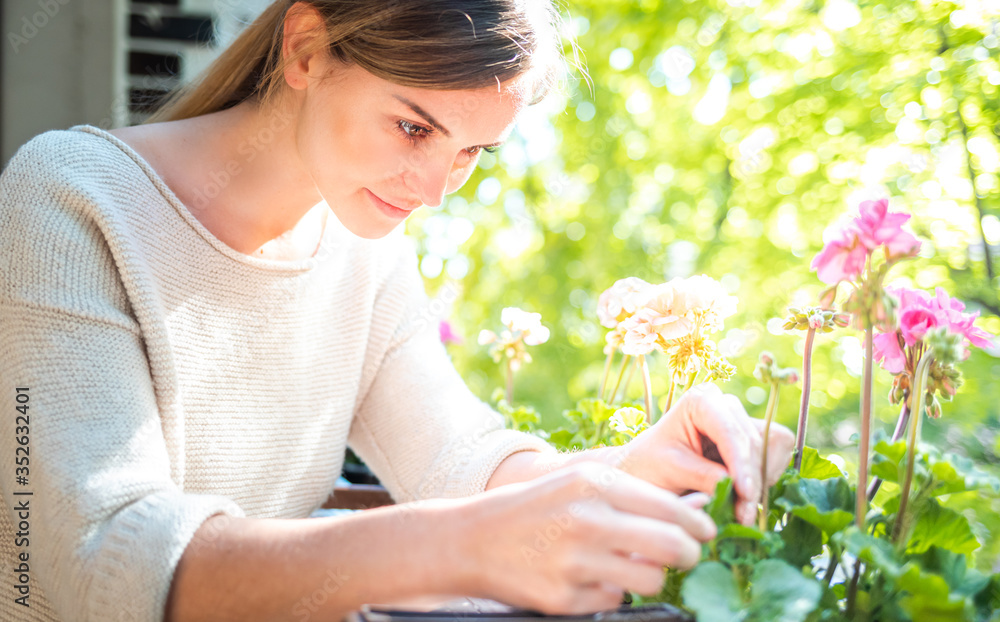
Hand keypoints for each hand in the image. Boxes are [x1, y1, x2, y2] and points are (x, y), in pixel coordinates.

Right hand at [452, 462, 716, 614]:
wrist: (474, 539)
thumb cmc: (539, 506)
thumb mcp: (581, 482)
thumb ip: (633, 494)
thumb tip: (695, 510)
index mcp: (595, 484)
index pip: (671, 508)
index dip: (699, 525)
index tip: (705, 533)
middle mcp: (587, 520)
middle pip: (673, 547)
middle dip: (690, 554)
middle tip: (687, 556)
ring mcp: (575, 562)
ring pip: (651, 579)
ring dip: (652, 577)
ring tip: (635, 567)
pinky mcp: (564, 598)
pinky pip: (614, 601)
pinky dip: (610, 593)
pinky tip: (588, 578)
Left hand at [615, 383, 794, 525]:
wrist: (647, 470)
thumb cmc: (651, 464)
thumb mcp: (672, 470)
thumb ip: (704, 477)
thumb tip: (739, 492)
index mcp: (701, 401)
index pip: (731, 431)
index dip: (741, 463)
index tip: (745, 493)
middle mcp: (726, 405)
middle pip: (756, 441)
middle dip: (752, 479)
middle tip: (743, 515)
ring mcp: (741, 421)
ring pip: (773, 447)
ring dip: (762, 481)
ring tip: (741, 510)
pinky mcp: (751, 439)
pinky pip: (775, 457)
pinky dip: (764, 480)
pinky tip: (744, 498)